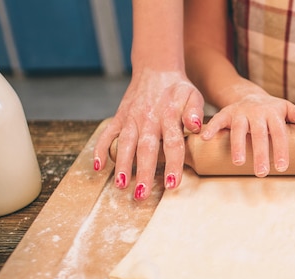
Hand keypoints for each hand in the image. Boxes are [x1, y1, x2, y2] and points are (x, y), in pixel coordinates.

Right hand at [93, 68, 203, 199]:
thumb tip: (196, 126)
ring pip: (126, 144)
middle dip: (143, 172)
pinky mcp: (119, 117)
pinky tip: (98, 167)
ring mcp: (131, 118)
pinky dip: (101, 149)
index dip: (172, 165)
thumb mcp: (192, 96)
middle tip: (141, 194)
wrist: (155, 69)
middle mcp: (148, 119)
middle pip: (146, 149)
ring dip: (122, 165)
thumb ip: (194, 111)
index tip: (172, 184)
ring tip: (121, 186)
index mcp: (168, 116)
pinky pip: (108, 134)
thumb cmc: (178, 88)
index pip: (172, 144)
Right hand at [200, 94, 294, 176]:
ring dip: (237, 145)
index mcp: (273, 113)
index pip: (279, 133)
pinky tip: (204, 139)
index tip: (282, 167)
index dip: (280, 149)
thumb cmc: (272, 110)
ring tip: (238, 163)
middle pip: (259, 134)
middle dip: (260, 153)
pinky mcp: (226, 113)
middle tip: (262, 172)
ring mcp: (240, 112)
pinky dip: (211, 128)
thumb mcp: (286, 110)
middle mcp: (256, 112)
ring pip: (238, 129)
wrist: (249, 96)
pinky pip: (217, 120)